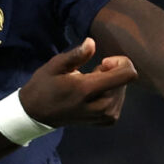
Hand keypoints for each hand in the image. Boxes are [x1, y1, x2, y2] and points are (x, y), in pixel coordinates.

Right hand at [20, 37, 137, 126]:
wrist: (37, 114)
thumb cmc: (45, 85)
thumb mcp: (55, 65)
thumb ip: (76, 55)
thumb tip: (92, 42)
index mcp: (87, 90)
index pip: (126, 75)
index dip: (121, 62)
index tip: (103, 61)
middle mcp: (100, 106)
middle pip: (125, 81)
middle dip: (111, 71)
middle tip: (90, 73)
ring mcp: (103, 116)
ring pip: (123, 91)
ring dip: (111, 83)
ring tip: (89, 84)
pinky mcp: (105, 121)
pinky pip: (119, 102)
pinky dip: (111, 93)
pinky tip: (95, 94)